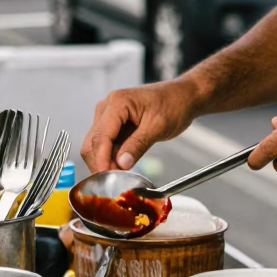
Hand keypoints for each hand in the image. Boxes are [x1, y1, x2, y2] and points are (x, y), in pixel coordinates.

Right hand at [81, 80, 199, 171]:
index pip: (101, 137)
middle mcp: (107, 107)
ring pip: (97, 145)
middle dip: (101, 162)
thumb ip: (138, 145)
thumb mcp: (158, 126)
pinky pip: (107, 144)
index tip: (107, 178)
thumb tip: (121, 164)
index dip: (101, 160)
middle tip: (116, 179)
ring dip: (106, 161)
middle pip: (93, 142)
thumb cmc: (174, 104)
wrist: (183, 97)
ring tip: (122, 173)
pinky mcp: (113, 124)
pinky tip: (123, 165)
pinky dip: (112, 157)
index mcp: (117, 102)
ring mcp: (108, 115)